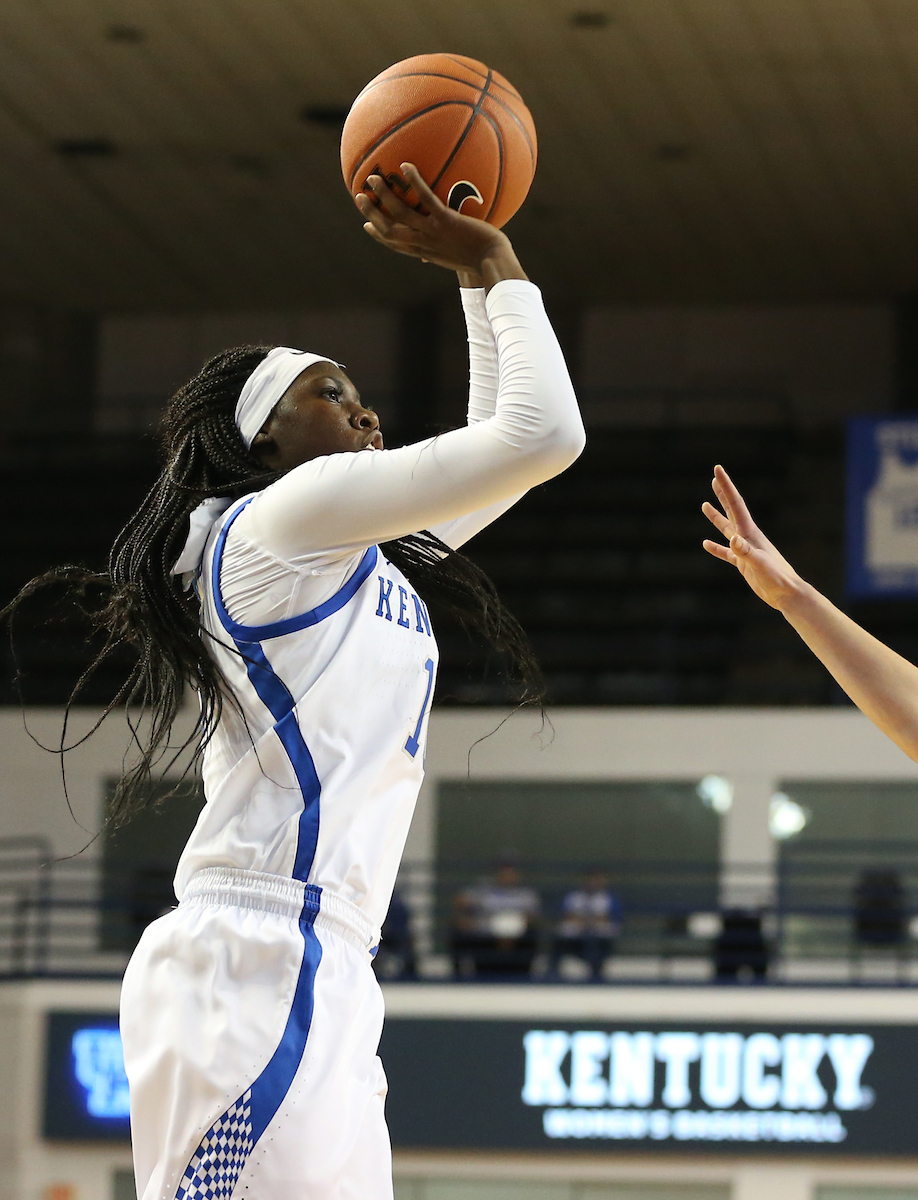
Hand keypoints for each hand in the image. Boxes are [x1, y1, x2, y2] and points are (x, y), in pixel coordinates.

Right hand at [354, 164, 525, 283]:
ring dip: (384, 196)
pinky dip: (414, 182)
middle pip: (389, 229)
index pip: (396, 244)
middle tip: (359, 196)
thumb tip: (439, 251)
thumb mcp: (458, 259)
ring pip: (400, 213)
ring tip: (372, 179)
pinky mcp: (446, 221)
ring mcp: (433, 232)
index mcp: (425, 252)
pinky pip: (426, 199)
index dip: (379, 234)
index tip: (368, 224)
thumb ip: (446, 251)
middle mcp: (423, 243)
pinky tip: (406, 166)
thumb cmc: (481, 261)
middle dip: (372, 212)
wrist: (492, 263)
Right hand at [702, 464, 803, 610]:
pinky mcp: (743, 563)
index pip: (735, 504)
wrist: (786, 593)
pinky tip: (706, 544)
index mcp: (750, 532)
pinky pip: (726, 552)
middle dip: (723, 494)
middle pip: (731, 510)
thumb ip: (746, 552)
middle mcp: (747, 537)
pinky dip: (716, 548)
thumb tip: (732, 539)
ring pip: (726, 528)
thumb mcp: (760, 564)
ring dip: (716, 517)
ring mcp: (744, 550)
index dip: (726, 486)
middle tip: (714, 478)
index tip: (717, 470)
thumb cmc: (777, 578)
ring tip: (704, 505)